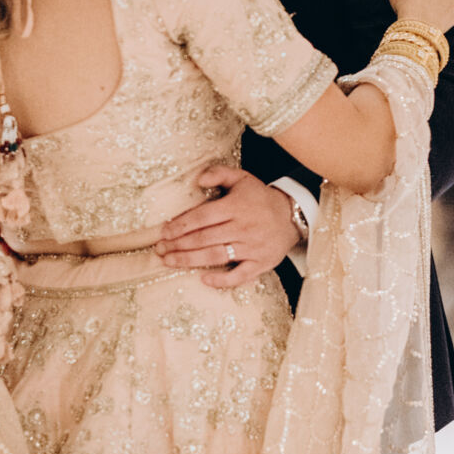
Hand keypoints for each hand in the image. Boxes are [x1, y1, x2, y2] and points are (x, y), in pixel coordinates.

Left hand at [156, 166, 298, 290]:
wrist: (292, 216)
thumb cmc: (260, 198)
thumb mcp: (242, 178)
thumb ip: (218, 173)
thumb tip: (197, 179)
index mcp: (236, 206)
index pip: (202, 217)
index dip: (180, 225)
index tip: (164, 232)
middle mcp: (243, 227)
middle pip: (205, 238)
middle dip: (178, 245)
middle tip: (160, 249)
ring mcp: (252, 247)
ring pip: (216, 256)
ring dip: (190, 260)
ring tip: (170, 262)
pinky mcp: (261, 263)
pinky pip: (240, 276)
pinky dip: (222, 280)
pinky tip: (204, 279)